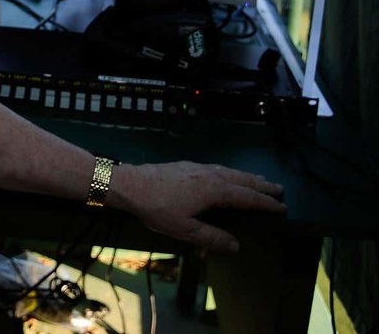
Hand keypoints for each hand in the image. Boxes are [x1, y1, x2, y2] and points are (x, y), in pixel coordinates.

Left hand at [110, 161, 285, 251]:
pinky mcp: (186, 165)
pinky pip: (217, 168)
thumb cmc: (157, 208)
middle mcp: (209, 175)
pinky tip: (227, 175)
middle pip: (241, 180)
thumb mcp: (185, 229)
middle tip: (278, 189)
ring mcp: (197, 167)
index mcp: (214, 190)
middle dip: (261, 185)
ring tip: (259, 180)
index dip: (265, 203)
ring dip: (246, 177)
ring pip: (229, 171)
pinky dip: (230, 172)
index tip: (282, 206)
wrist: (130, 184)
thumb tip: (235, 245)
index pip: (247, 197)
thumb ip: (211, 238)